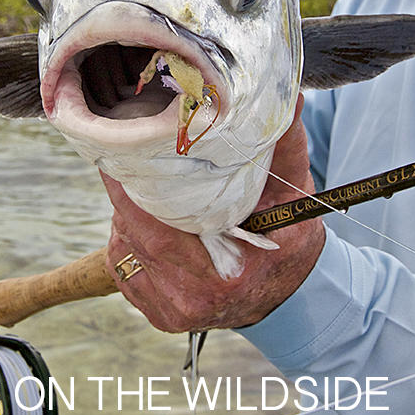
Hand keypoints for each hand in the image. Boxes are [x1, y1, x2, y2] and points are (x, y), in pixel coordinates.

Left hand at [104, 94, 324, 331]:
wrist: (291, 295)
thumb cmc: (290, 236)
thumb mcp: (294, 191)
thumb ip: (284, 146)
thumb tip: (289, 98)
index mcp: (228, 272)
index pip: (160, 229)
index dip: (133, 191)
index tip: (120, 153)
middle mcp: (195, 299)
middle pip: (136, 237)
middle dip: (124, 195)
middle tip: (121, 157)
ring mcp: (174, 312)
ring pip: (124, 252)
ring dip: (125, 216)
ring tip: (141, 188)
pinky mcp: (161, 316)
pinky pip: (124, 270)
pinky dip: (128, 241)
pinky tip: (147, 224)